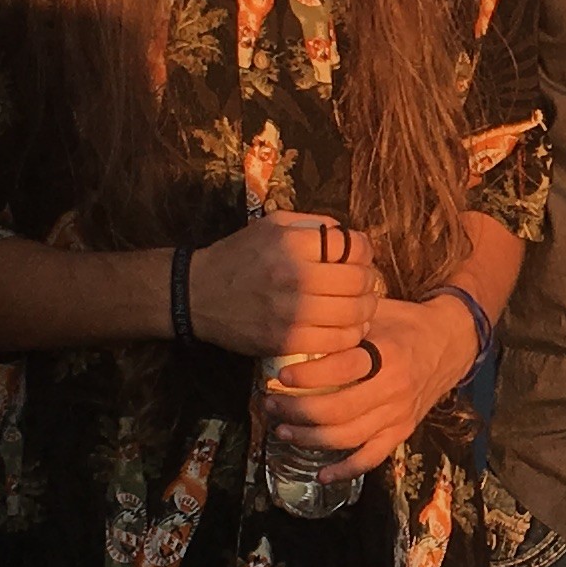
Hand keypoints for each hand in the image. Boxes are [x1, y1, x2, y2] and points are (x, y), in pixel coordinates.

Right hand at [185, 212, 381, 360]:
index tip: (361, 257)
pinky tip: (347, 329)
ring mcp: (291, 312)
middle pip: (358, 281)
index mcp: (292, 244)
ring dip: (365, 310)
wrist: (196, 294)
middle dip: (369, 281)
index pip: (352, 246)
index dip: (365, 251)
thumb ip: (311, 224)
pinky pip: (336, 342)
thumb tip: (347, 234)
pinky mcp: (286, 341)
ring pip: (353, 314)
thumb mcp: (271, 225)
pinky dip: (351, 335)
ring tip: (361, 307)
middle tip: (365, 284)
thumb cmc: (238, 256)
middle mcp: (294, 276)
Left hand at [264, 293, 477, 477]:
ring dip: (310, 438)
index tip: (281, 375)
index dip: (308, 376)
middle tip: (270, 404)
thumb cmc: (405, 323)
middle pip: (339, 410)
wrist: (451, 342)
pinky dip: (346, 470)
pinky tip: (321, 474)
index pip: (342, 370)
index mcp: (387, 353)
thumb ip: (344, 319)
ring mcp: (398, 414)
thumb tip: (300, 321)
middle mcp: (394, 387)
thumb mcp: (377, 310)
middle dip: (298, 411)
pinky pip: (372, 457)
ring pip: (349, 437)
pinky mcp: (402, 431)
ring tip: (282, 431)